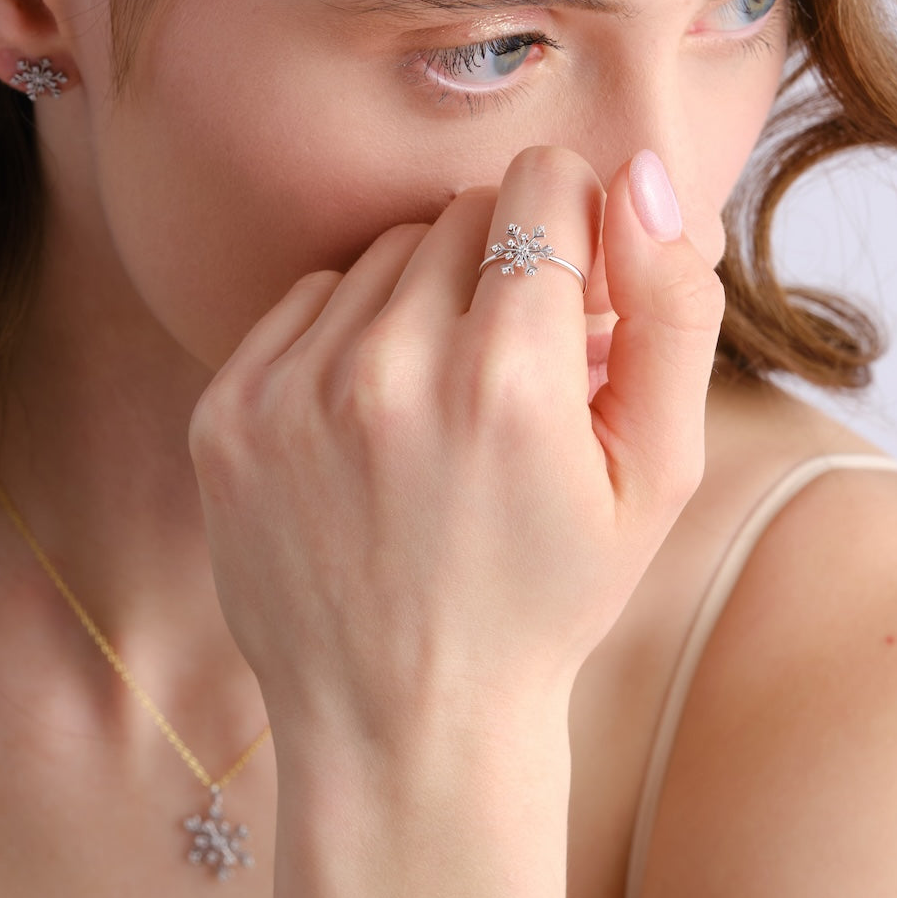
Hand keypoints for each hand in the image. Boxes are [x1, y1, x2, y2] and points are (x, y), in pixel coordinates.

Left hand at [189, 145, 724, 748]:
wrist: (404, 723)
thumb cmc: (547, 595)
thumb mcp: (658, 474)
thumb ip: (671, 310)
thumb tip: (642, 174)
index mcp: (510, 383)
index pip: (541, 184)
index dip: (572, 226)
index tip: (574, 288)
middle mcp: (388, 371)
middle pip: (460, 211)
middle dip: (503, 266)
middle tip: (513, 366)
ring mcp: (291, 392)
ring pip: (383, 253)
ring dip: (424, 301)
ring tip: (442, 403)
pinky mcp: (225, 412)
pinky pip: (307, 297)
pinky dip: (347, 335)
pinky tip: (372, 420)